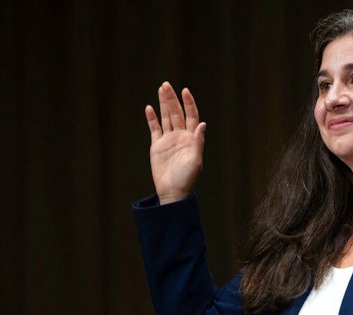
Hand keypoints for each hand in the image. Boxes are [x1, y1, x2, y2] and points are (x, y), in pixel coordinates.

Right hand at [145, 81, 206, 204]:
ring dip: (163, 104)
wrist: (173, 192)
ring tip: (161, 89)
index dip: (189, 103)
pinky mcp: (157, 146)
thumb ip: (198, 142)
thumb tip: (202, 124)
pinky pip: (154, 129)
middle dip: (172, 99)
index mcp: (192, 138)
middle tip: (166, 85)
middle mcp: (181, 136)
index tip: (185, 91)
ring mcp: (169, 140)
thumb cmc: (187, 178)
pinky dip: (152, 118)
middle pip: (177, 113)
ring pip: (166, 117)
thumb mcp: (195, 161)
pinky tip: (150, 108)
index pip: (192, 116)